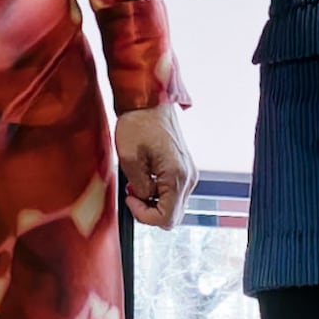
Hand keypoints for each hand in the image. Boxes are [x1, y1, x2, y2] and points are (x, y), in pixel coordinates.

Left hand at [115, 105, 194, 227]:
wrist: (149, 100)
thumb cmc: (138, 123)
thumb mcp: (129, 158)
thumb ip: (139, 186)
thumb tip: (144, 198)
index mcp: (177, 176)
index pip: (167, 218)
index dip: (144, 215)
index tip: (130, 199)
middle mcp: (189, 177)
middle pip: (173, 214)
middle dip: (149, 210)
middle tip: (132, 192)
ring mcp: (189, 172)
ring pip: (173, 204)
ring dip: (153, 199)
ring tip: (136, 181)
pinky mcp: (184, 167)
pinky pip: (173, 191)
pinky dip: (158, 190)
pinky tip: (145, 175)